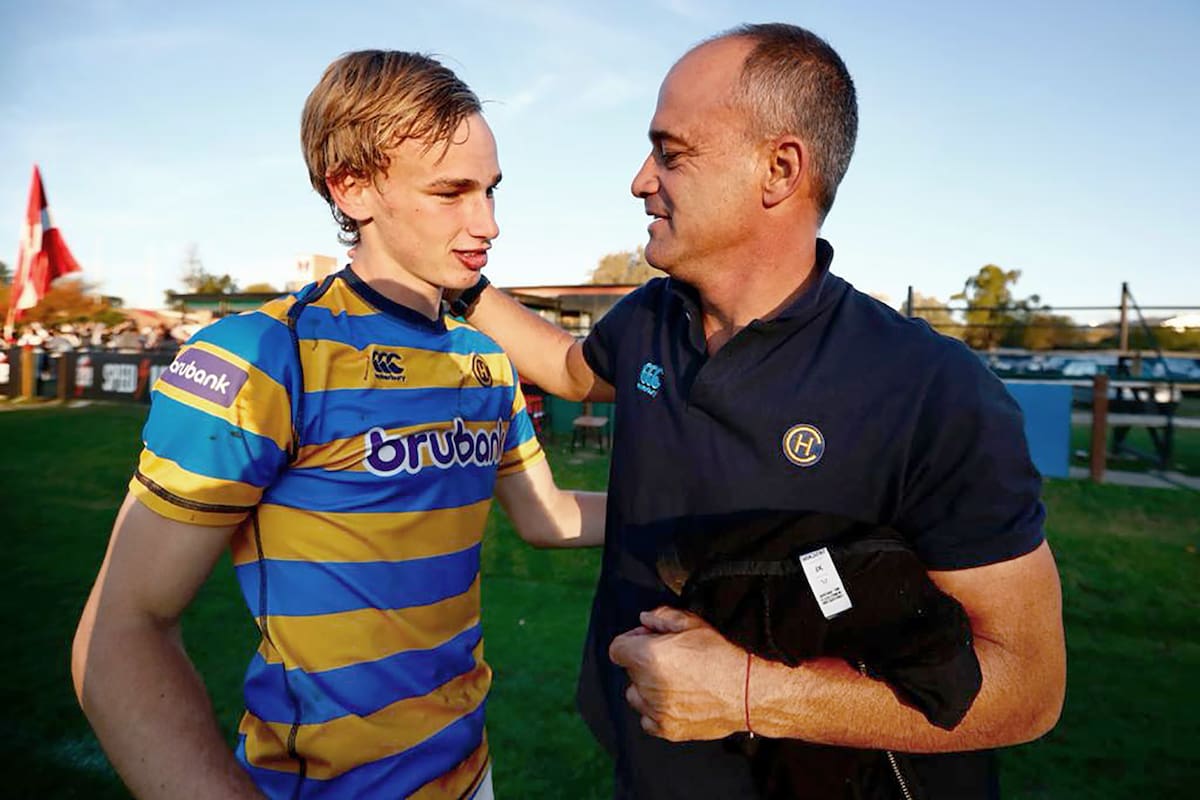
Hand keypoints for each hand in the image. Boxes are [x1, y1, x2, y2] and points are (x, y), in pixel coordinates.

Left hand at [608, 607, 744, 741]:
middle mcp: (646, 685)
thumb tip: (644, 619)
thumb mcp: (694, 623)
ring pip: (636, 695)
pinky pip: (648, 719)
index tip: (649, 639)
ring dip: (647, 687)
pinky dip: (656, 710)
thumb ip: (662, 616)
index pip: (617, 649)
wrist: (749, 691)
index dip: (632, 640)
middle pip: (629, 670)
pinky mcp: (667, 729)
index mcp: (647, 656)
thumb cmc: (724, 654)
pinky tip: (676, 699)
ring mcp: (656, 710)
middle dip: (643, 661)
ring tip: (674, 680)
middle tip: (671, 657)